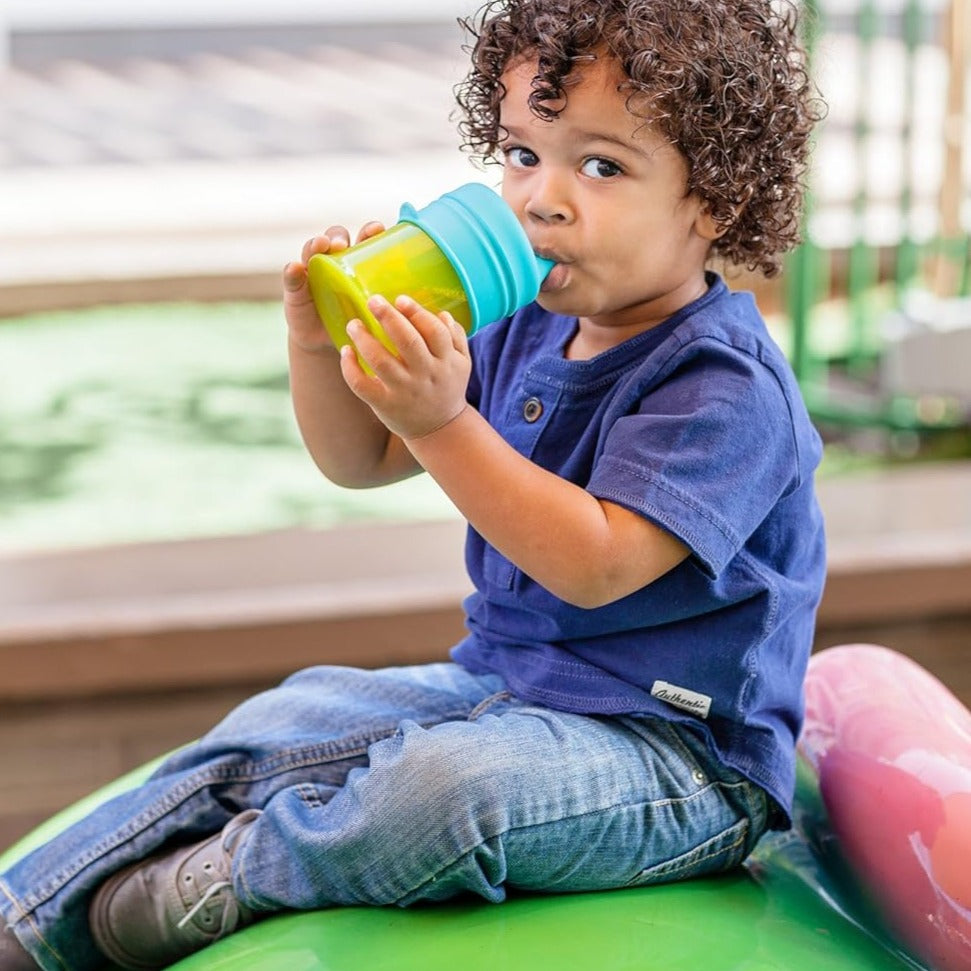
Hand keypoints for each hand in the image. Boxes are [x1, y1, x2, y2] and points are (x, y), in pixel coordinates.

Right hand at [283, 222, 384, 353]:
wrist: (330, 342)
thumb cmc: (359, 321)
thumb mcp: (378, 313)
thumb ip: (396, 304)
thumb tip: (437, 305)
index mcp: (357, 262)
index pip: (363, 238)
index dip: (369, 231)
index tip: (377, 229)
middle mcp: (334, 261)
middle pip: (336, 237)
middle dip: (340, 235)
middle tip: (344, 244)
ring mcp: (312, 272)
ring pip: (312, 250)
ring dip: (316, 244)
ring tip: (322, 246)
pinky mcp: (296, 289)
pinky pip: (292, 277)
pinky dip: (292, 272)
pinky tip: (294, 268)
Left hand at [340, 294, 470, 440]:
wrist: (439, 429)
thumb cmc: (447, 388)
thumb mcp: (462, 364)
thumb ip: (455, 337)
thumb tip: (442, 314)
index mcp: (446, 362)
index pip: (433, 331)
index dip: (416, 313)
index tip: (400, 299)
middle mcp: (425, 375)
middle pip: (407, 341)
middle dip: (388, 317)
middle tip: (373, 300)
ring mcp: (404, 391)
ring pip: (380, 360)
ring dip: (364, 338)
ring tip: (354, 324)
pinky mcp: (384, 404)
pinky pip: (362, 385)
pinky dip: (350, 367)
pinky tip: (346, 351)